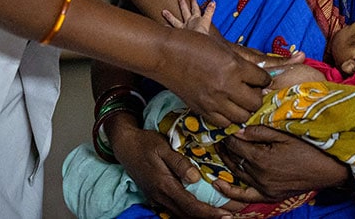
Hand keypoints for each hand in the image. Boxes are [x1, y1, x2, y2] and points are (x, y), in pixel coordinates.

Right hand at [108, 116, 244, 218]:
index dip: (210, 213)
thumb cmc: (145, 143)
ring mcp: (157, 199)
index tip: (227, 216)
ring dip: (199, 217)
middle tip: (231, 217)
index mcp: (165, 185)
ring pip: (181, 216)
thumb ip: (179, 163)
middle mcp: (161, 197)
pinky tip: (199, 211)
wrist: (123, 146)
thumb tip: (196, 178)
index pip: (191, 206)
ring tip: (219, 215)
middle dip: (209, 218)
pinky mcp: (155, 197)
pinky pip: (174, 211)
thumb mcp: (162, 147)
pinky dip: (189, 214)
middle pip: (188, 216)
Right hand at [155, 29, 270, 127]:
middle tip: (251, 90)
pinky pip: (223, 123)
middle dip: (256, 97)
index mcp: (234, 67)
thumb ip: (241, 63)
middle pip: (255, 103)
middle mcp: (226, 87)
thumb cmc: (193, 45)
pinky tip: (226, 108)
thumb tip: (257, 76)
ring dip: (244, 109)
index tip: (260, 78)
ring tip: (239, 101)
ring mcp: (213, 101)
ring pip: (242, 117)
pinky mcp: (201, 110)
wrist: (165, 55)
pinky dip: (228, 118)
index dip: (264, 79)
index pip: (262, 80)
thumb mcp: (222, 48)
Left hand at [162, 0, 215, 34]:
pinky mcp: (178, 34)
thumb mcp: (207, 22)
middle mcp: (188, 22)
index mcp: (197, 19)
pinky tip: (162, 27)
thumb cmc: (203, 35)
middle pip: (185, 11)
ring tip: (163, 12)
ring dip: (169, 16)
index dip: (195, 4)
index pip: (196, 9)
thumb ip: (210, 11)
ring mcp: (182, 28)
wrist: (196, 42)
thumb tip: (213, 2)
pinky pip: (170, 31)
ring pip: (174, 20)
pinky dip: (166, 29)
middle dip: (183, 4)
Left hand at [213, 126, 350, 203]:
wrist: (329, 169)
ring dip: (226, 161)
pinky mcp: (270, 195)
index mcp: (262, 159)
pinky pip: (245, 196)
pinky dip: (230, 191)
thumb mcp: (284, 133)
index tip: (224, 125)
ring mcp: (264, 188)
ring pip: (237, 173)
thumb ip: (259, 131)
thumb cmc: (309, 147)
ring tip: (220, 149)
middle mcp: (260, 176)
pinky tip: (218, 184)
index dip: (228, 134)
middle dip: (225, 145)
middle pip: (233, 158)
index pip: (235, 144)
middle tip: (219, 135)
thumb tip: (237, 129)